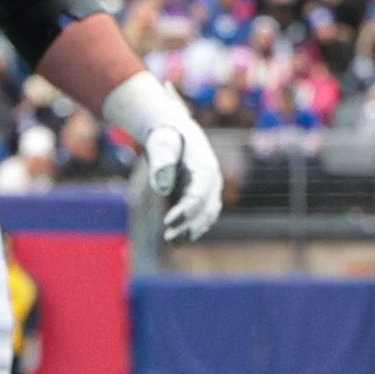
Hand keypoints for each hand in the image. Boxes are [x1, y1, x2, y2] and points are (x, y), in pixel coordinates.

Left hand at [101, 73, 225, 243]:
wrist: (177, 132)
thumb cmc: (167, 137)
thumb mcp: (162, 144)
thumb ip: (161, 163)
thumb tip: (161, 189)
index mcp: (205, 167)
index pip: (198, 195)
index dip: (185, 211)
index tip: (168, 223)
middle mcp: (213, 180)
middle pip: (206, 209)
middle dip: (190, 226)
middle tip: (170, 239)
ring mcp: (212, 189)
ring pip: (207, 215)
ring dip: (192, 230)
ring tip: (173, 241)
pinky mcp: (205, 195)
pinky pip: (203, 216)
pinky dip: (193, 227)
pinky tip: (179, 237)